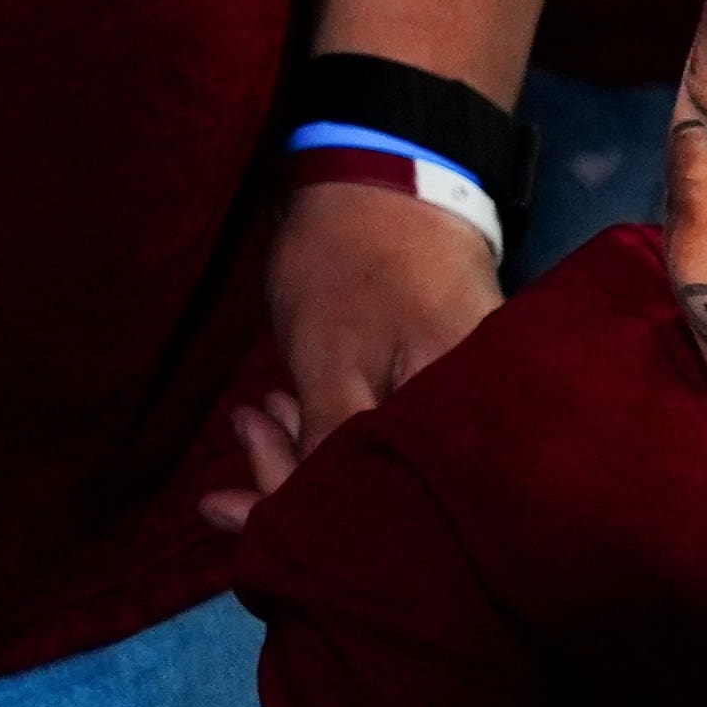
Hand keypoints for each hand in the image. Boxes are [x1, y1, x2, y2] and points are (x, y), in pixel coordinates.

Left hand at [204, 178, 503, 525]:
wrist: (391, 181)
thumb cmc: (359, 267)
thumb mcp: (331, 362)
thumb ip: (324, 446)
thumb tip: (290, 526)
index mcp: (470, 439)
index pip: (383, 517)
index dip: (297, 517)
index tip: (223, 503)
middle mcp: (483, 442)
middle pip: (381, 501)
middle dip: (294, 484)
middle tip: (243, 430)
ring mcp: (466, 418)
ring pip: (377, 467)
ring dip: (306, 451)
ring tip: (256, 413)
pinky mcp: (442, 395)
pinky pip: (386, 434)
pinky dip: (333, 427)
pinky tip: (287, 407)